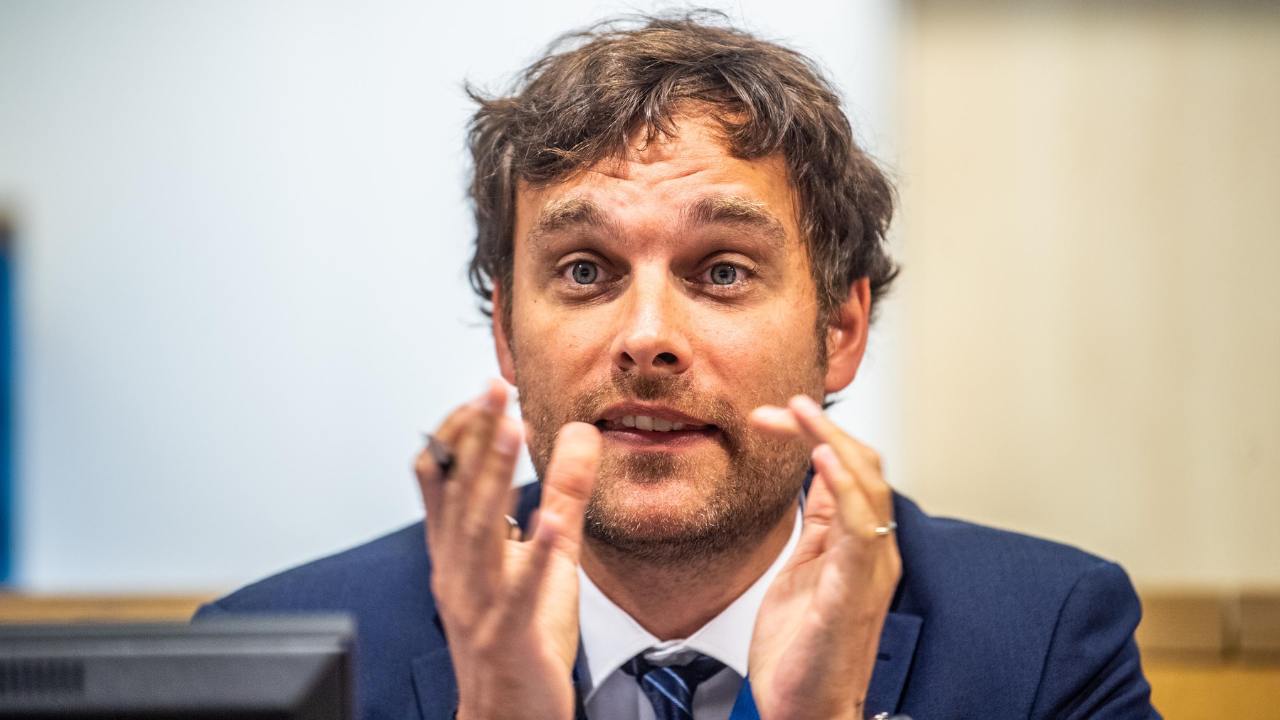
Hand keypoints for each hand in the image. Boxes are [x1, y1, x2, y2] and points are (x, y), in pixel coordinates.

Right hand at [414, 380, 601, 719]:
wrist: (506, 719)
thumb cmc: (519, 640)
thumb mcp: (544, 559)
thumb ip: (562, 498)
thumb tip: (582, 435)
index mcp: (459, 552)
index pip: (442, 480)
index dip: (458, 434)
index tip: (485, 393)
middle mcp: (459, 572)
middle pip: (459, 494)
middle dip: (473, 438)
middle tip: (492, 387)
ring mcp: (479, 605)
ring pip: (478, 533)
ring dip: (492, 479)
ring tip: (509, 431)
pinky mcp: (509, 636)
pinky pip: (518, 594)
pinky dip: (535, 556)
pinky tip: (552, 525)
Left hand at [746, 395, 901, 719]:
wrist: (805, 712)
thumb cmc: (803, 654)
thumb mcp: (804, 572)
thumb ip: (816, 528)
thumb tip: (810, 484)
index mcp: (858, 545)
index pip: (849, 467)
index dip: (815, 432)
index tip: (771, 416)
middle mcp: (872, 551)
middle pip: (864, 465)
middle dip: (822, 426)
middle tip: (780, 405)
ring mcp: (868, 570)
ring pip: (866, 485)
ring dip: (832, 440)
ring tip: (802, 413)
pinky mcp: (853, 591)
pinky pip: (858, 528)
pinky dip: (843, 485)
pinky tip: (821, 457)